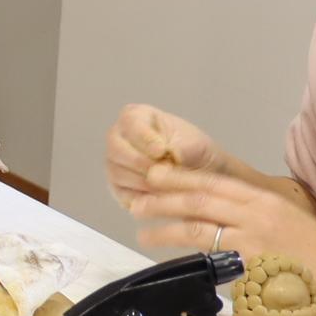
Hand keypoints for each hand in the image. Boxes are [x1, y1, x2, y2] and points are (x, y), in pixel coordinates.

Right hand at [106, 104, 222, 207]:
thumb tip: (163, 162)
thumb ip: (178, 147)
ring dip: (147, 182)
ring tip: (170, 184)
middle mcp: (117, 138)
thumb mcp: (194, 143)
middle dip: (145, 164)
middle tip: (167, 170)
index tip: (162, 151)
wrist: (202, 173)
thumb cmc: (195, 151)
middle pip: (117, 149)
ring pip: (119, 174)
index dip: (145, 139)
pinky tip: (163, 196)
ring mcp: (113, 164)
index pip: (130, 123)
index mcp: (134, 117)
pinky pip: (123, 194)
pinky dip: (145, 198)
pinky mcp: (117, 188)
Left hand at [124, 161, 315, 301]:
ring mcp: (254, 238)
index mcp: (264, 198)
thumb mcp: (286, 221)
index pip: (213, 181)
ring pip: (198, 227)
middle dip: (163, 199)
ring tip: (143, 232)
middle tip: (136, 202)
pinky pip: (213, 258)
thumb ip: (252, 213)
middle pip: (200, 199)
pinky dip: (190, 257)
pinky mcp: (253, 266)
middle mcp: (257, 212)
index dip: (179, 177)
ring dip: (166, 228)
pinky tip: (173, 259)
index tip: (153, 176)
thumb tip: (217, 212)